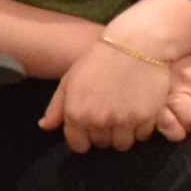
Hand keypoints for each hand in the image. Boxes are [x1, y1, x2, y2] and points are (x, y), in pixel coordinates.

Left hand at [45, 32, 178, 154]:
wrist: (136, 45)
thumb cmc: (99, 60)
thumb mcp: (70, 79)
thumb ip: (57, 107)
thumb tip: (45, 127)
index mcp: (76, 113)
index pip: (78, 146)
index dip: (84, 139)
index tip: (91, 129)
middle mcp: (97, 121)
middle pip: (101, 144)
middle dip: (104, 134)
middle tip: (110, 115)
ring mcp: (122, 121)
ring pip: (122, 145)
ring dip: (123, 134)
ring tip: (125, 115)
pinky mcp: (145, 118)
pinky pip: (142, 137)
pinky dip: (141, 128)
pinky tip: (139, 111)